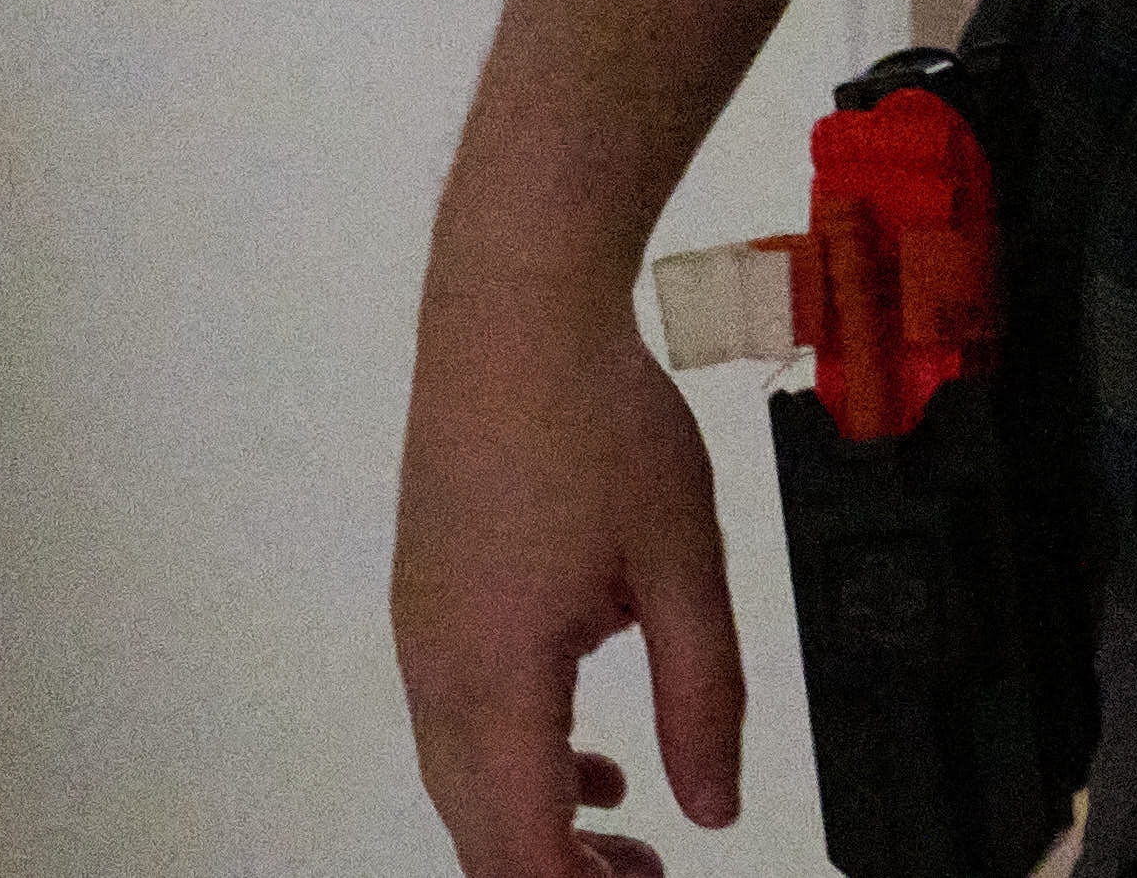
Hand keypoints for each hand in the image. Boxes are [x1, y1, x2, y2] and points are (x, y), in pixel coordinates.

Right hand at [394, 263, 746, 877]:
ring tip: (632, 849)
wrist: (510, 313)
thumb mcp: (683, 560)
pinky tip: (596, 768)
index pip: (521, 850)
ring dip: (541, 830)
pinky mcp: (430, 606)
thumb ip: (704, 695)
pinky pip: (461, 727)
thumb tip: (715, 809)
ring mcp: (421, 640)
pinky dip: (522, 769)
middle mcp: (437, 674)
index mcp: (496, 678)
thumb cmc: (596, 418)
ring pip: (467, 786)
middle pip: (482, 835)